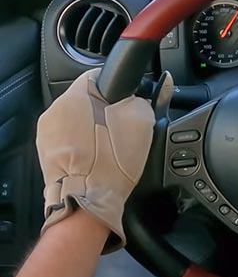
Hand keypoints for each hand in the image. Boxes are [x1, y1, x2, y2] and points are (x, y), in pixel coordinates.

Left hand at [36, 69, 155, 251]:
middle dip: (105, 108)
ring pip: (76, 119)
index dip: (118, 87)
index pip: (97, 75)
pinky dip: (82, 142)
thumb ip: (145, 99)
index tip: (130, 100)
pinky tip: (97, 156)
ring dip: (92, 125)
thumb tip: (154, 89)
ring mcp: (46, 133)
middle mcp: (54, 110)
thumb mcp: (142, 123)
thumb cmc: (113, 163)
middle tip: (124, 125)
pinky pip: (68, 138)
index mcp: (75, 96)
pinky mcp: (45, 152)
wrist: (88, 201)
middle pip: (86, 98)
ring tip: (110, 144)